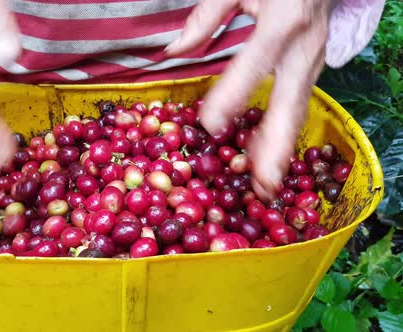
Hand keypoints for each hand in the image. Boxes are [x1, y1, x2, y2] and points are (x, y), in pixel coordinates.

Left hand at [166, 0, 330, 200]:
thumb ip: (206, 17)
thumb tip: (174, 50)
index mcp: (282, 23)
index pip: (254, 66)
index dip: (233, 97)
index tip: (210, 125)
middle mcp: (303, 49)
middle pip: (290, 105)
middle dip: (275, 148)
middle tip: (260, 184)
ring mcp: (313, 62)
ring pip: (296, 113)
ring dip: (280, 151)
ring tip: (263, 186)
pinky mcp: (313, 70)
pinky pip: (296, 107)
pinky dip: (281, 136)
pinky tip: (264, 158)